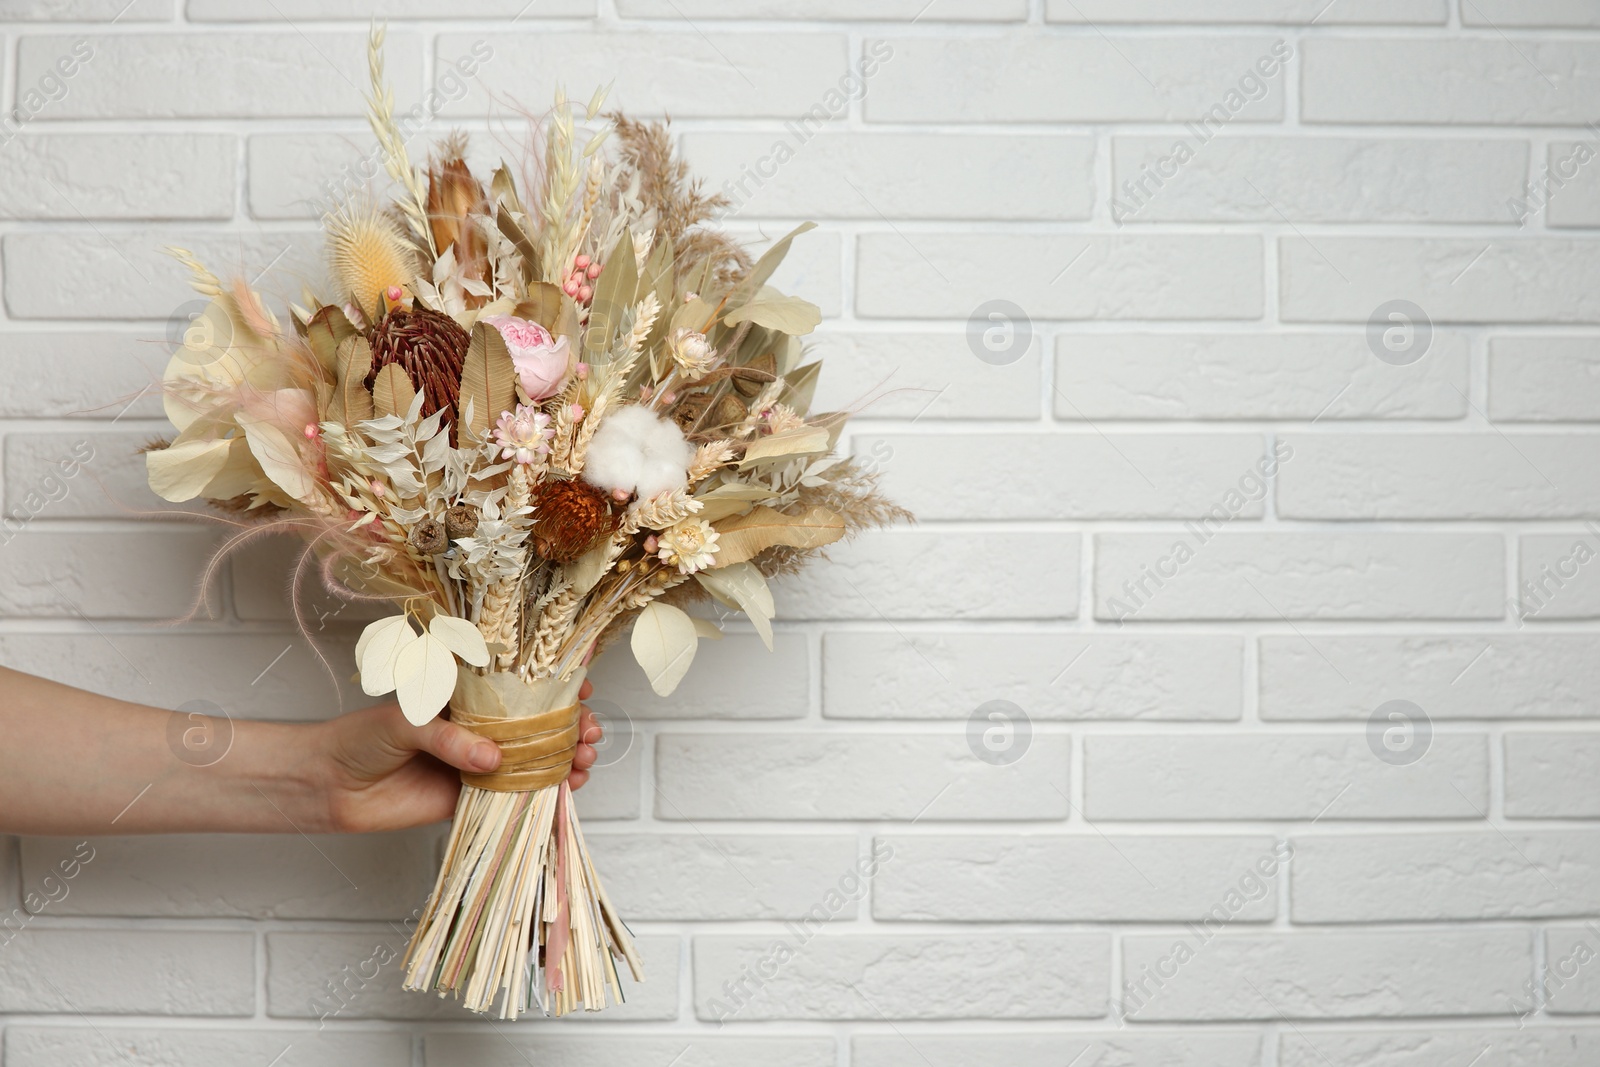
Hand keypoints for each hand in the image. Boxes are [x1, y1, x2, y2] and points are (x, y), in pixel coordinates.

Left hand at [313, 680, 602, 833]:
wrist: (329, 788)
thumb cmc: (360, 739)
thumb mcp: (405, 722)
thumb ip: (449, 738)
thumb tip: (492, 758)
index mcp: (464, 696)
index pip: (517, 683)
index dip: (555, 683)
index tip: (583, 685)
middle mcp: (478, 727)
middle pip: (537, 724)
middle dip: (571, 725)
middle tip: (588, 732)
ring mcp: (478, 763)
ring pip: (535, 759)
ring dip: (566, 757)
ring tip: (585, 758)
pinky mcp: (472, 798)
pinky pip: (517, 794)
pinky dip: (547, 791)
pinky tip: (569, 786)